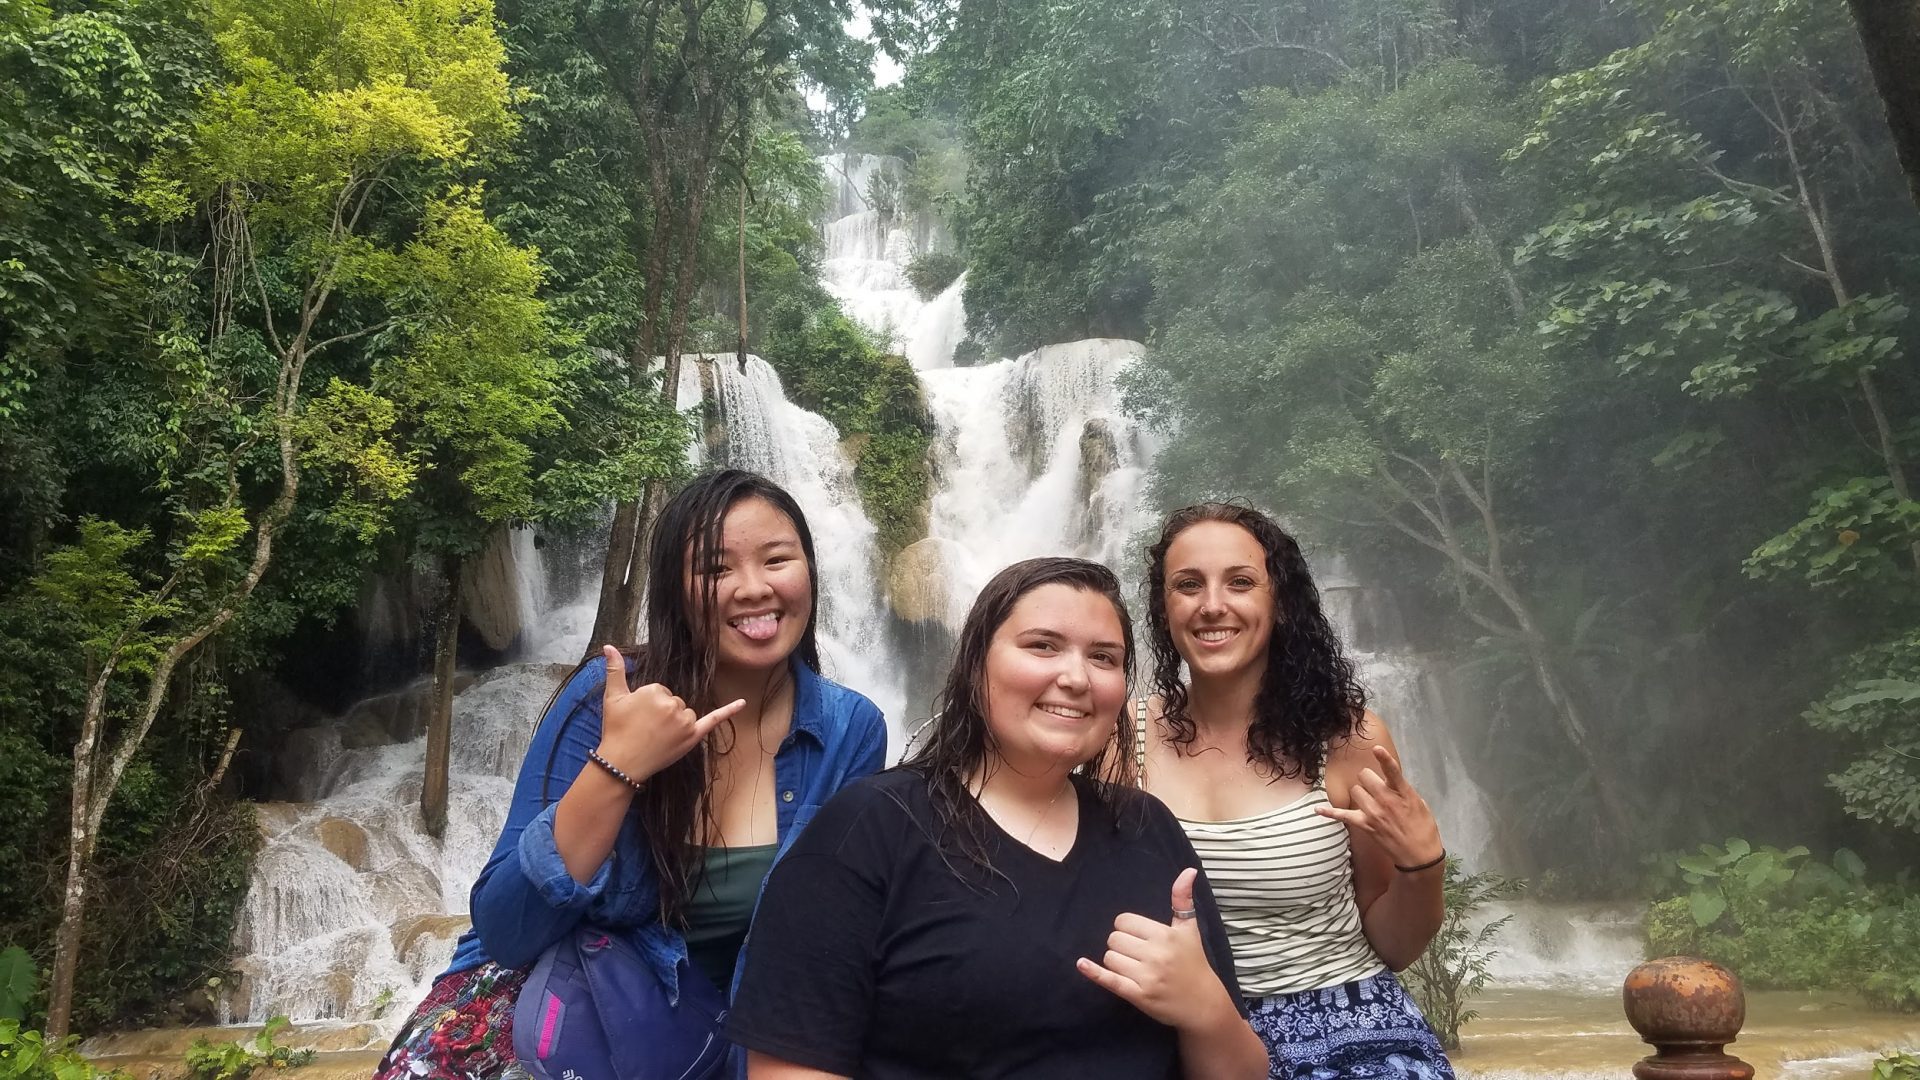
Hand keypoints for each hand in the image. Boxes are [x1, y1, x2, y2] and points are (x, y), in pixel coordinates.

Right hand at [593, 645, 744, 782]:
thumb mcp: (613, 697)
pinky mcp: (693, 736)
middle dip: (662, 713)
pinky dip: (729, 711)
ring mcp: (685, 722)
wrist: (621, 763)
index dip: (648, 704)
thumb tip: (608, 646)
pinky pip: (714, 720)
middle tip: (645, 728)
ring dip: (676, 722)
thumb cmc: (616, 729)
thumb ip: (614, 669)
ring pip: (686, 713)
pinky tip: (742, 703)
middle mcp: (673, 704)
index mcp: (655, 691)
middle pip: (674, 701)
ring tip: (656, 736)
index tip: (638, 716)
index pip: (659, 691)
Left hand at [1076, 869, 1233, 1030]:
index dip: (1128, 929)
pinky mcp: (1139, 996)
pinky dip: (1093, 972)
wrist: (1202, 1003)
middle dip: (1121, 945)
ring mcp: (1146, 976)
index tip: (1141, 938)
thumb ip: (1182, 899)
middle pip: (1114, 939)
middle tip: (1139, 955)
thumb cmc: (1193, 963)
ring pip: (1110, 958)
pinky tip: (1082, 964)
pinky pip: (1109, 980)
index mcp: (1164, 935)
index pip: (1124, 921)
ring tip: (1136, 968)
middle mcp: (1155, 954)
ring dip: (1117, 962)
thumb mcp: (1189, 929)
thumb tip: (1188, 870)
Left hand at [1315, 744, 1442, 867]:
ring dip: (1360, 792)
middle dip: (1369, 778)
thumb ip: (1403, 790)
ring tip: (1370, 801)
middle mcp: (1386, 800)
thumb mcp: (1420, 804)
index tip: (1376, 748)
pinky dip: (1329, 813)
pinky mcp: (1365, 825)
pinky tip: (1318, 810)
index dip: (1384, 758)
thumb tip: (1390, 782)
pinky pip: (1342, 815)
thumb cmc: (1423, 828)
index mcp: (1403, 793)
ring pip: (1355, 790)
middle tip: (1376, 787)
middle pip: (1365, 776)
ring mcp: (1373, 813)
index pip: (1392, 771)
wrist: (1419, 856)